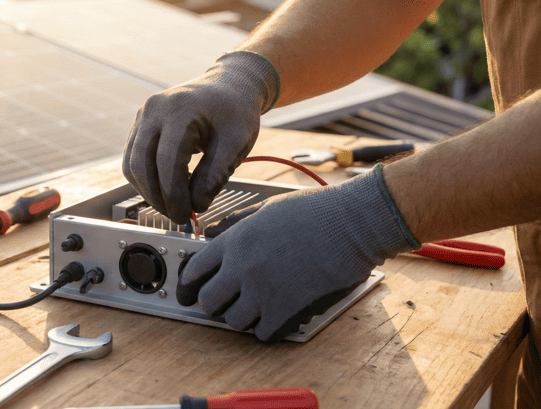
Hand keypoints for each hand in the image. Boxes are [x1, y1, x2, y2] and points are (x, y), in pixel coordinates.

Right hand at [123, 51, 278, 223]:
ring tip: (173, 205)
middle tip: (177, 216)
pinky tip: (166, 189)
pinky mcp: (140, 125)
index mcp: (179, 110)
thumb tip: (196, 205)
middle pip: (141, 165)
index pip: (167, 162)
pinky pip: (133, 159)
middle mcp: (153, 110)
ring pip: (131, 165)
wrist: (228, 86)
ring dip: (148, 192)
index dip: (174, 194)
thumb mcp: (236, 143)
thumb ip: (215, 175)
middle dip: (157, 198)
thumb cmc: (234, 111)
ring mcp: (143, 116)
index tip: (186, 214)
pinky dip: (146, 180)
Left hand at [177, 166, 419, 340]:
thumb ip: (236, 223)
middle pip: (208, 301)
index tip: (190, 288)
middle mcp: (242, 267)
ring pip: (232, 321)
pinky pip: (261, 333)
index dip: (189, 281)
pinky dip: (265, 328)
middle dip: (213, 303)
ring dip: (240, 317)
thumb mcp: (266, 207)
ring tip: (252, 308)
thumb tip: (213, 232)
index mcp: (235, 240)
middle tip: (223, 300)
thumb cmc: (315, 210)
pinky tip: (272, 316)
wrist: (351, 223)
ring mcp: (262, 290)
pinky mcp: (285, 308)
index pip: (194, 269)